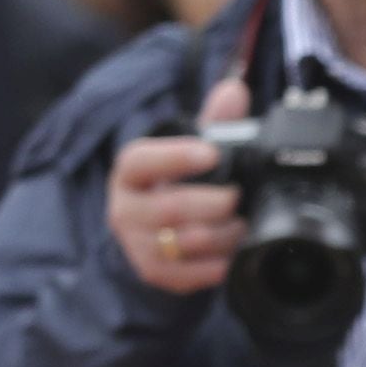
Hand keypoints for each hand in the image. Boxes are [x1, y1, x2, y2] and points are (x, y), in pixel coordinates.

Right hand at [106, 76, 255, 300]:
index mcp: (130, 172)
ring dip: (219, 235)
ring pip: (179, 244)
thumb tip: (235, 91)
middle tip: (236, 197)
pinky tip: (231, 254)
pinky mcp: (152, 272)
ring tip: (241, 225)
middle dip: (210, 203)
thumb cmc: (175, 183)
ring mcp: (135, 244)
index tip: (211, 153)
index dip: (174, 157)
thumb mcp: (190, 149)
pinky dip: (213, 266)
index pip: (140, 161)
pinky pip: (183, 275)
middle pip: (166, 209)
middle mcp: (124, 209)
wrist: (153, 229)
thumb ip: (213, 120)